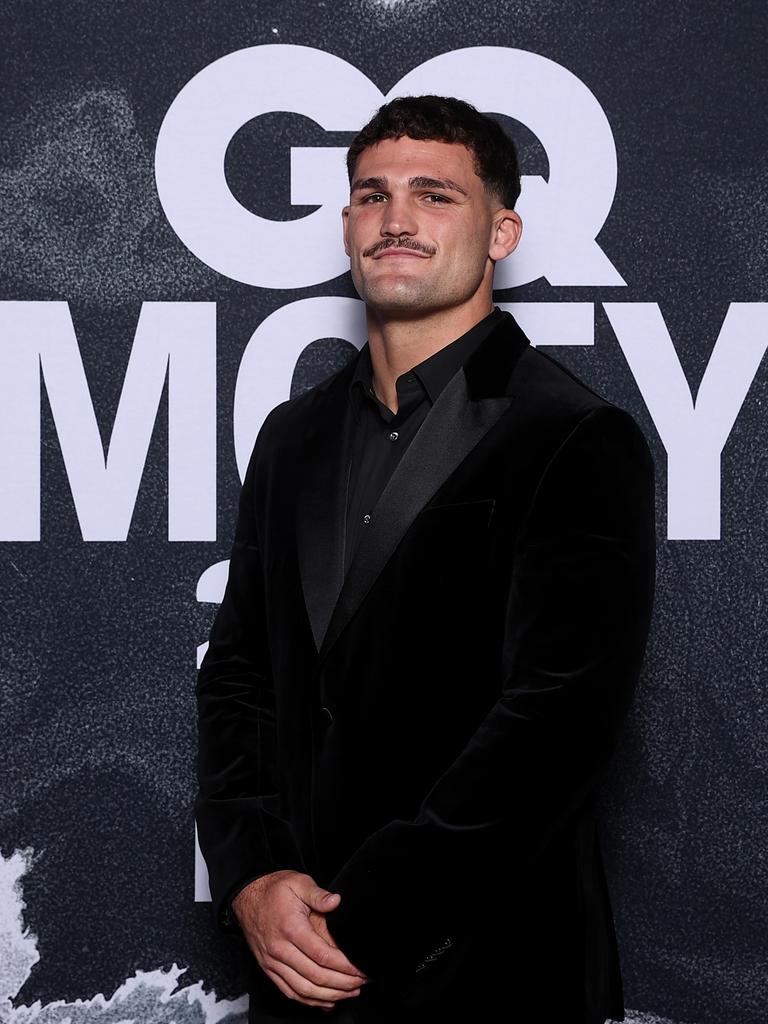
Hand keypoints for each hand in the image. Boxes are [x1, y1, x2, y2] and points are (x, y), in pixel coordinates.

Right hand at [232, 870, 367, 1009]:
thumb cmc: (273, 890)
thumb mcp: (298, 882)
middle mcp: (280, 949)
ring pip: (303, 989)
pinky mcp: (268, 968)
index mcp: (291, 928)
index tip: (360, 969)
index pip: (323, 956)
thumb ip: (318, 894)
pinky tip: (324, 1001)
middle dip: (342, 984)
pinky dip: (308, 1001)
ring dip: (328, 996)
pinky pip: (288, 991)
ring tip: (349, 993)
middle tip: (360, 983)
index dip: (344, 966)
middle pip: (315, 977)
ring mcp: (272, 962)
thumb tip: (336, 901)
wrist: (247, 897)